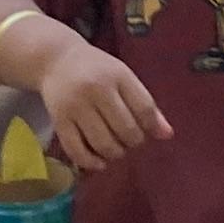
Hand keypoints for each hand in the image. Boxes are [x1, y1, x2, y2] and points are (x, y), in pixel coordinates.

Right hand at [37, 40, 167, 172]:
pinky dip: (91, 163)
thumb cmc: (96, 70)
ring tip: (115, 149)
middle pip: (126, 130)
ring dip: (115, 153)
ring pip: (103, 143)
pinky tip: (99, 162)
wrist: (55, 60)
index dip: (151, 127)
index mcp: (118, 75)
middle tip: (129, 140)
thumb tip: (167, 135)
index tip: (148, 132)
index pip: (145, 109)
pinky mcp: (58, 120)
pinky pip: (77, 150)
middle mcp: (97, 89)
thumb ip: (145, 104)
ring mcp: (76, 105)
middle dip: (133, 142)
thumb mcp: (123, 77)